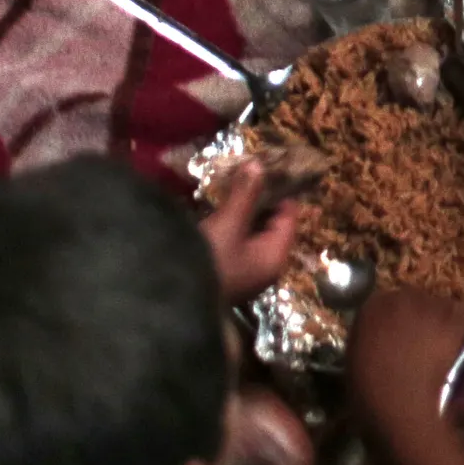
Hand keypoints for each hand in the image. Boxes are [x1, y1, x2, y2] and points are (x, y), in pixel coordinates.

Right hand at [196, 161, 300, 299]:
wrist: (174, 299)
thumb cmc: (210, 261)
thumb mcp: (229, 223)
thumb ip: (245, 194)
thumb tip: (258, 164)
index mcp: (276, 255)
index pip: (289, 216)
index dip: (280, 190)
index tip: (265, 165)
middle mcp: (266, 265)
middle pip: (270, 223)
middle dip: (258, 197)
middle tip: (242, 170)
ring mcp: (245, 270)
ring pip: (251, 231)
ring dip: (241, 209)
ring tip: (228, 183)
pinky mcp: (227, 271)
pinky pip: (236, 241)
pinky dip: (230, 224)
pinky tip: (215, 207)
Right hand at [345, 281, 463, 440]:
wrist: (402, 407)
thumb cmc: (371, 394)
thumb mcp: (356, 364)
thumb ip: (368, 343)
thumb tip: (379, 343)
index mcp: (370, 308)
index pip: (383, 303)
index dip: (393, 322)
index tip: (397, 338)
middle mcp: (399, 298)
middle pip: (413, 300)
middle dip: (417, 318)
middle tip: (420, 344)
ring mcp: (430, 305)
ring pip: (440, 307)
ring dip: (441, 323)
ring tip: (443, 348)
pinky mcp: (454, 319)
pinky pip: (462, 319)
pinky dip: (462, 332)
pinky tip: (459, 351)